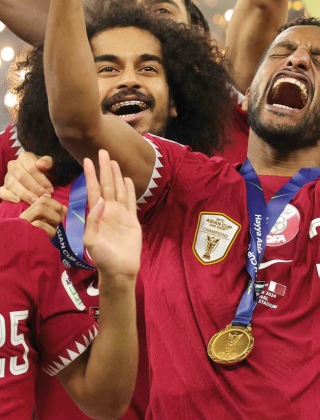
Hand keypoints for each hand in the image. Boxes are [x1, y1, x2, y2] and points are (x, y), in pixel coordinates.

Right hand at [0, 152, 54, 204]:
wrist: (37, 176)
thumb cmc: (44, 170)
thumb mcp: (49, 164)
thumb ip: (47, 162)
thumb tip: (40, 164)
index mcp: (24, 157)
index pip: (31, 168)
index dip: (41, 180)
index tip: (50, 189)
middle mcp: (13, 165)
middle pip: (22, 177)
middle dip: (34, 188)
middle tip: (44, 197)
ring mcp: (7, 176)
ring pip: (12, 184)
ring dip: (25, 194)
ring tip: (35, 201)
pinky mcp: (3, 187)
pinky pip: (1, 192)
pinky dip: (8, 196)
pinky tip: (17, 201)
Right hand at [21, 194, 64, 238]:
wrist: (27, 259)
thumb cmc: (39, 242)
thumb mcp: (48, 228)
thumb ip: (56, 217)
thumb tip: (65, 208)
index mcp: (30, 214)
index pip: (43, 199)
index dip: (55, 204)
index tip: (61, 213)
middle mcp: (24, 217)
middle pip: (42, 202)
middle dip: (56, 209)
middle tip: (58, 221)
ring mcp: (23, 224)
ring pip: (41, 209)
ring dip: (53, 218)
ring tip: (53, 228)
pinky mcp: (25, 232)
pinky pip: (40, 224)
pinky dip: (50, 230)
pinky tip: (49, 237)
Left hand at [82, 150, 140, 278]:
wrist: (119, 268)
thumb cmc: (103, 257)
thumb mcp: (92, 240)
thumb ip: (93, 220)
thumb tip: (100, 200)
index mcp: (97, 214)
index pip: (93, 189)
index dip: (91, 175)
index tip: (88, 160)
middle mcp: (108, 210)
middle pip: (106, 184)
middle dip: (104, 168)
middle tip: (102, 151)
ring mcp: (120, 213)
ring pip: (118, 189)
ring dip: (116, 175)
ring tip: (114, 161)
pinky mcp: (132, 219)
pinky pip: (131, 200)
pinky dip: (129, 189)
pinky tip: (127, 180)